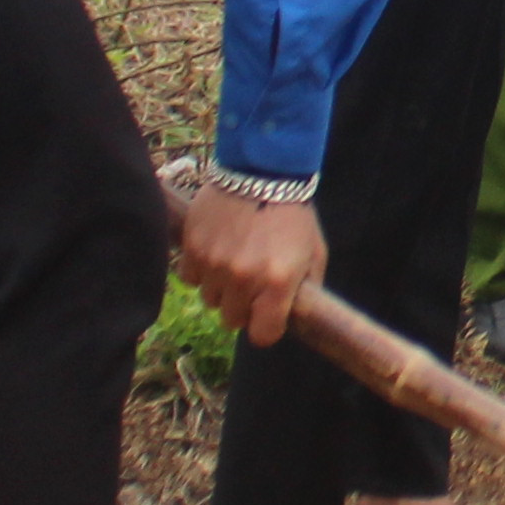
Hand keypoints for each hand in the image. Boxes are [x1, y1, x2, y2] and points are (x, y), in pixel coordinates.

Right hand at [171, 186, 323, 347]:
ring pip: (210, 299)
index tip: (266, 318)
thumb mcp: (314, 252)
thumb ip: (307, 288)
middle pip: (232, 320)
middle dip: (243, 307)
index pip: (262, 335)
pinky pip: (190, 277)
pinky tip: (215, 250)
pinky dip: (201, 269)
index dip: (265, 328)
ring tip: (234, 261)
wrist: (261, 170)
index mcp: (278, 283)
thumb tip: (295, 314)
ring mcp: (215, 264)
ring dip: (221, 287)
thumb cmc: (292, 213)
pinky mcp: (193, 248)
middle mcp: (244, 278)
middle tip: (251, 284)